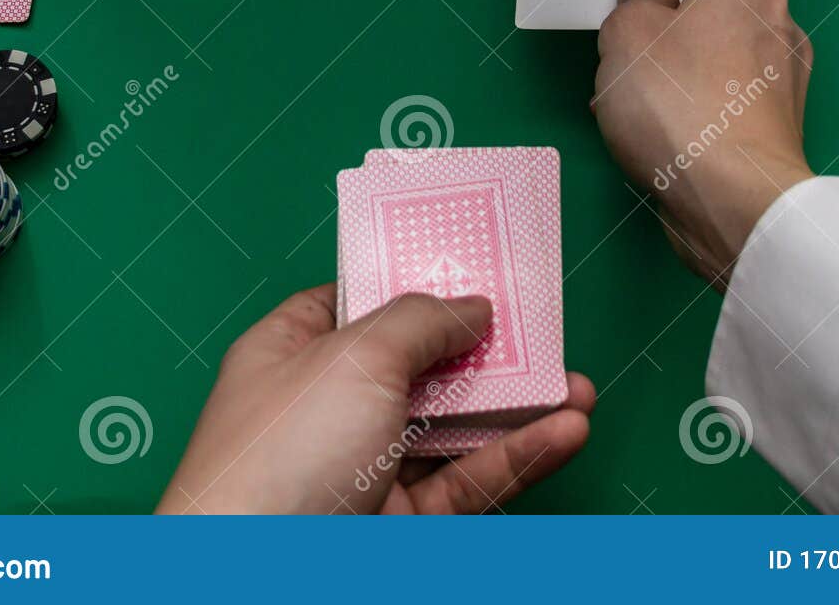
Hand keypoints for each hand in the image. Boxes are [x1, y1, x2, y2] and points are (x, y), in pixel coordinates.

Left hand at [158, 285, 594, 513]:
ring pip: (454, 428)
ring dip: (517, 407)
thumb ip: (422, 320)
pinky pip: (467, 481)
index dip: (415, 282)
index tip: (474, 266)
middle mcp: (326, 408)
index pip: (358, 303)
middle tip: (545, 330)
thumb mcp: (355, 357)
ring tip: (578, 387)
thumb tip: (471, 307)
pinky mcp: (399, 523)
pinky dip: (517, 457)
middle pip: (420, 365)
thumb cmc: (282, 456)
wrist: (261, 583)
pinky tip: (565, 432)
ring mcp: (363, 469)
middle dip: (485, 349)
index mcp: (290, 353)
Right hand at [593, 0, 813, 286]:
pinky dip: (694, 110)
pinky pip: (726, 104)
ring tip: (625, 99)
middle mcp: (780, 26)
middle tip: (629, 43)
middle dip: (674, 22)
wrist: (735, 202)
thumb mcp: (628, 33)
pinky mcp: (775, 132)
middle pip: (723, 8)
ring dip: (676, 71)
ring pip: (720, 60)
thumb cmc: (680, 103)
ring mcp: (784, 84)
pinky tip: (651, 134)